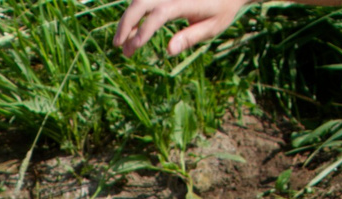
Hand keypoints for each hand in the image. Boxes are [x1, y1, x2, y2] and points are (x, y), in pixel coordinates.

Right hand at [112, 0, 249, 56]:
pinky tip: (132, 30)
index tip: (133, 48)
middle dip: (125, 24)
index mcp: (185, 2)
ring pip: (138, 1)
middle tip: (118, 46)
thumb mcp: (213, 27)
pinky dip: (134, 14)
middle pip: (140, 3)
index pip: (158, 14)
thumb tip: (169, 51)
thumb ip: (190, 37)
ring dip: (127, 20)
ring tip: (123, 42)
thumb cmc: (223, 9)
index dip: (143, 31)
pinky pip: (145, 1)